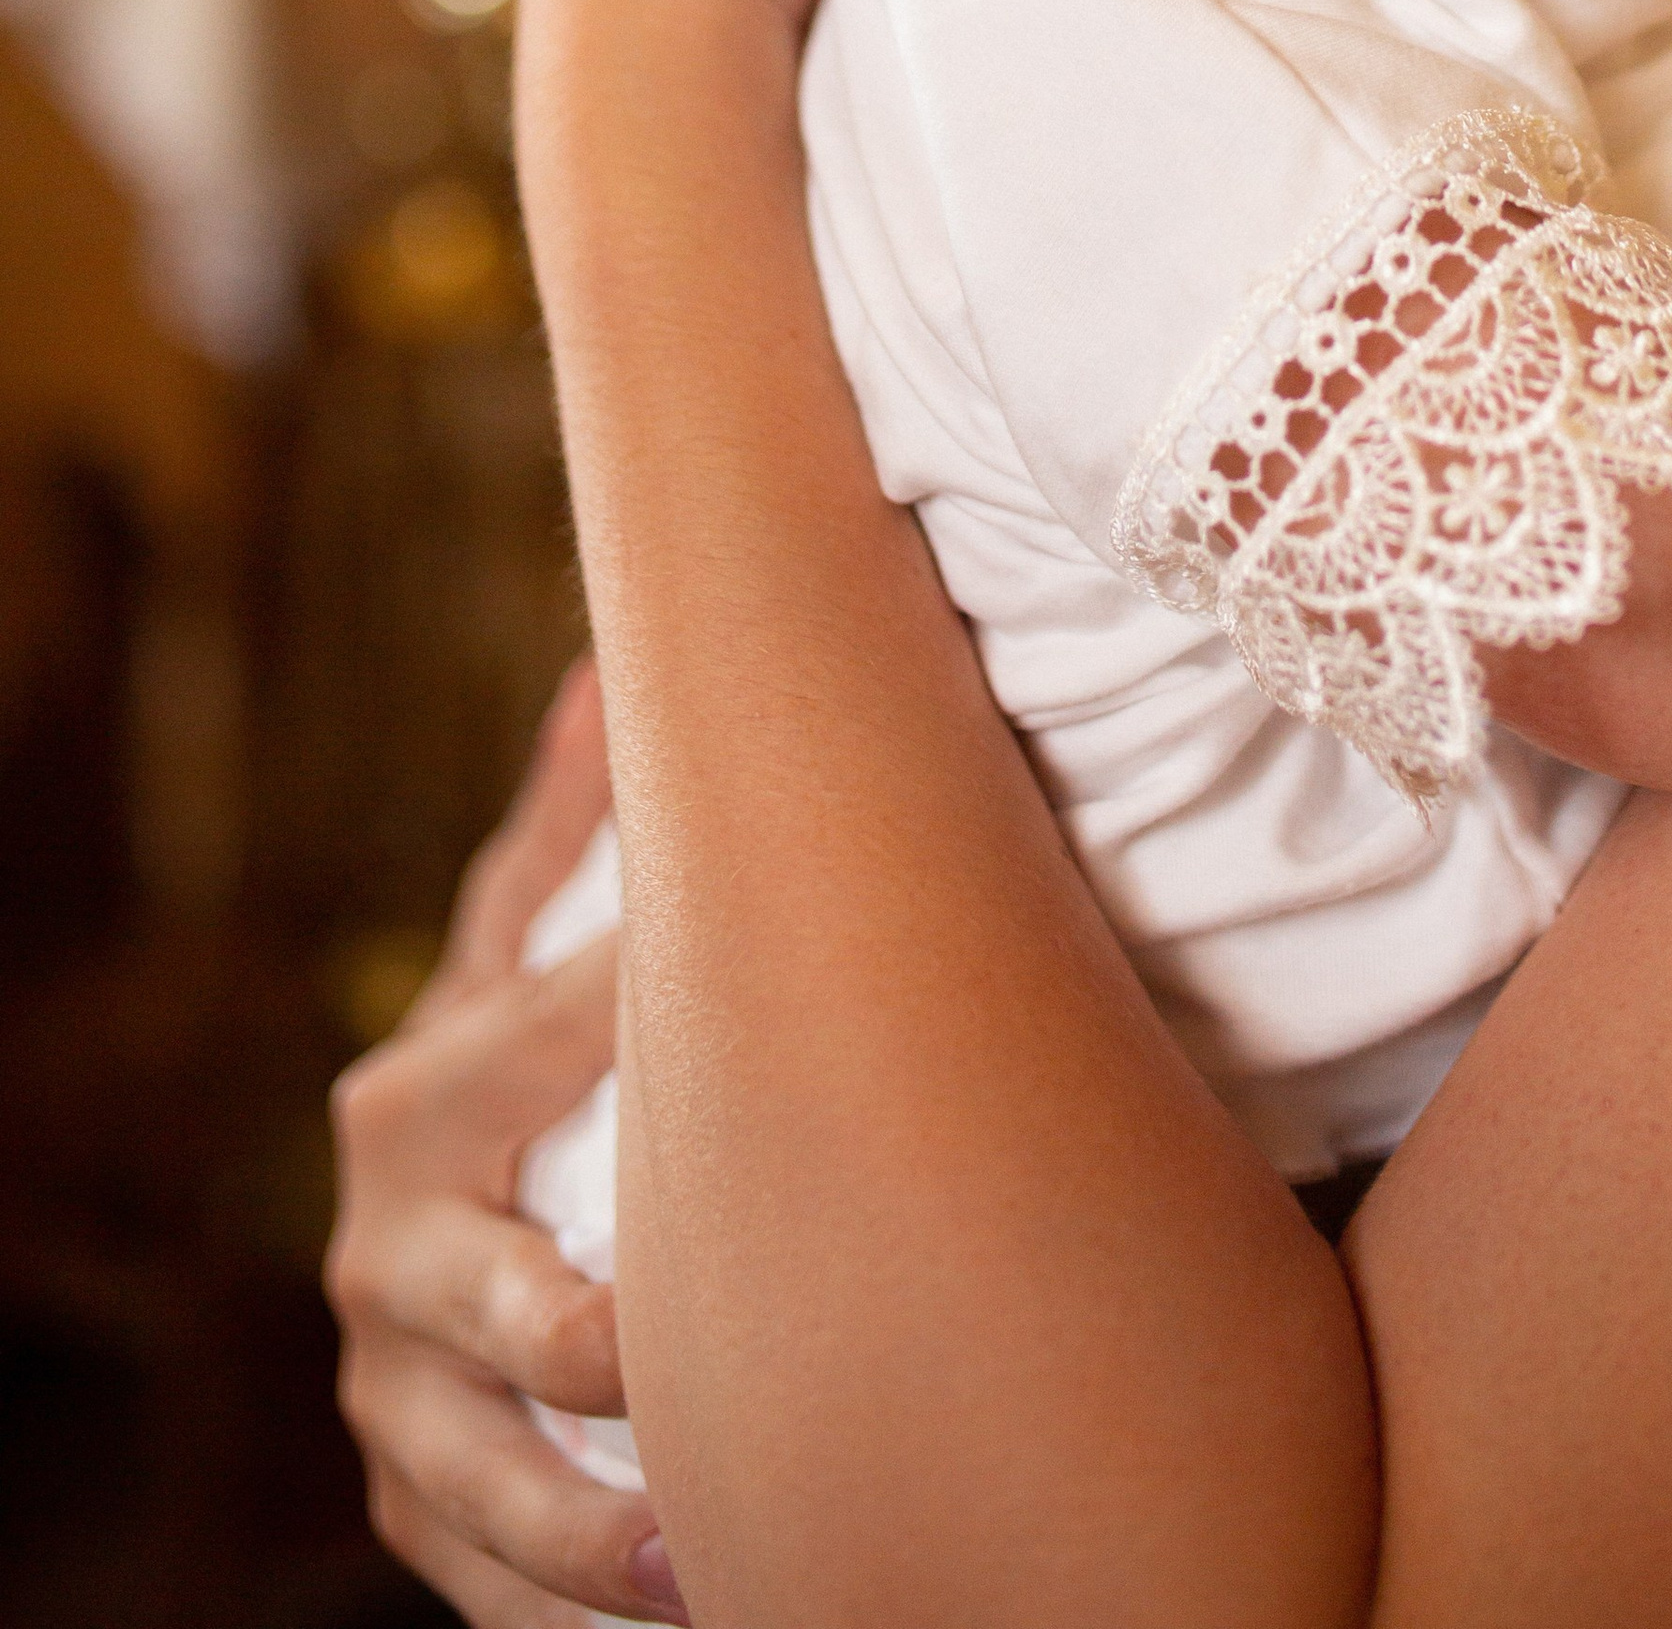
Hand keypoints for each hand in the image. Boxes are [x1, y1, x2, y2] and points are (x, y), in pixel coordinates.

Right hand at [328, 663, 687, 1622]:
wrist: (439, 1225)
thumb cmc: (542, 1065)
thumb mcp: (546, 944)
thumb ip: (584, 824)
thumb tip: (619, 659)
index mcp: (430, 1086)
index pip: (554, 1050)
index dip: (652, 1036)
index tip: (765, 1031)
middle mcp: (385, 1244)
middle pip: (495, 1299)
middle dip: (584, 1337)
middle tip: (681, 1364)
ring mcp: (393, 1388)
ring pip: (478, 1468)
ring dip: (577, 1521)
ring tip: (688, 1547)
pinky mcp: (416, 1504)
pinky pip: (474, 1571)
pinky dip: (560, 1598)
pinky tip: (679, 1606)